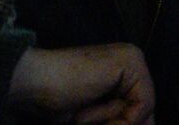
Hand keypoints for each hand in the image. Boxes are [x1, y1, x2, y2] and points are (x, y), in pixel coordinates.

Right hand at [7, 44, 154, 124]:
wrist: (34, 85)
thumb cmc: (56, 103)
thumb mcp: (95, 119)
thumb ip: (120, 121)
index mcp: (123, 76)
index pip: (141, 114)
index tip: (91, 120)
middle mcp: (132, 65)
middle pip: (144, 115)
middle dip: (115, 124)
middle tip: (83, 112)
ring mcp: (133, 60)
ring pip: (142, 114)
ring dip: (110, 123)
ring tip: (82, 110)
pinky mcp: (131, 61)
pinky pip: (142, 106)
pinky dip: (117, 118)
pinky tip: (89, 104)